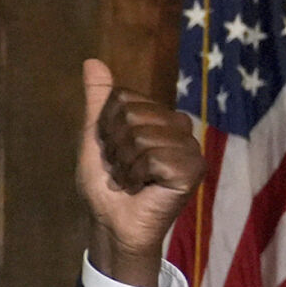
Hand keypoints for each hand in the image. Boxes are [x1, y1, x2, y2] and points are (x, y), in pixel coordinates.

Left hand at [77, 58, 205, 286]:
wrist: (111, 224)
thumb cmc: (105, 186)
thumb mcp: (94, 139)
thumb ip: (98, 102)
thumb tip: (91, 61)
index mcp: (159, 115)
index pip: (122, 97)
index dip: (105, 128)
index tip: (111, 153)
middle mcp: (180, 126)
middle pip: (132, 114)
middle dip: (114, 147)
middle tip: (122, 170)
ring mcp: (190, 147)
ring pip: (141, 135)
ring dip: (125, 165)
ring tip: (132, 181)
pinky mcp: (194, 169)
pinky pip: (154, 157)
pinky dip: (138, 177)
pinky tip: (145, 189)